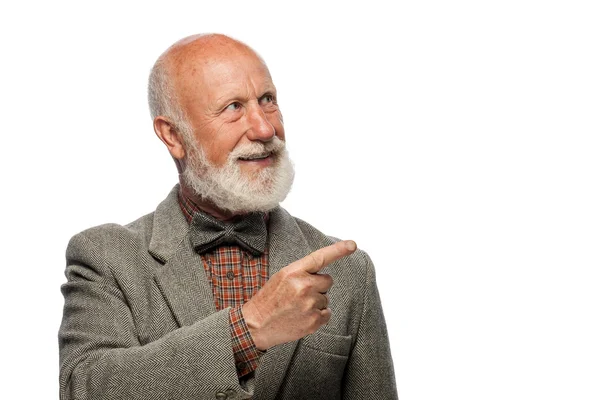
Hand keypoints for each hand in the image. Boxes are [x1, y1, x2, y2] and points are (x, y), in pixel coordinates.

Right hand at [242, 240, 356, 349]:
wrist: (256, 325)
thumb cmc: (269, 300)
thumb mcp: (281, 278)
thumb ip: (302, 273)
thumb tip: (322, 276)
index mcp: (294, 271)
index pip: (320, 257)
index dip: (338, 250)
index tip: (352, 244)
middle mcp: (304, 285)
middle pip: (328, 280)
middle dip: (319, 286)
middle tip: (300, 295)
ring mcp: (310, 303)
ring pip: (326, 298)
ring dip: (316, 302)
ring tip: (297, 308)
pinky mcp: (314, 320)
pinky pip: (327, 313)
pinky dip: (318, 316)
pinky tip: (302, 317)